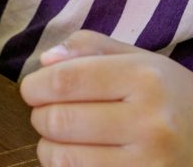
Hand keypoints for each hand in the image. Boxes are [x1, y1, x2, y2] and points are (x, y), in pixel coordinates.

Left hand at [20, 30, 192, 166]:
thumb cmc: (169, 97)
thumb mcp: (141, 60)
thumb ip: (90, 49)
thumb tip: (46, 61)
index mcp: (145, 79)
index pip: (63, 80)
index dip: (35, 86)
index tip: (33, 89)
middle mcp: (151, 122)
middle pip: (58, 120)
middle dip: (40, 116)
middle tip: (49, 113)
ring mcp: (150, 163)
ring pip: (62, 157)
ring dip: (49, 147)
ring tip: (64, 137)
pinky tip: (80, 155)